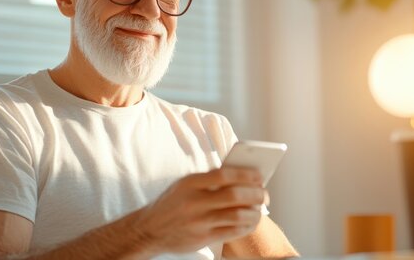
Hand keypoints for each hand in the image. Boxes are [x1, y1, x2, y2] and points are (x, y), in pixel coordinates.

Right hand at [133, 167, 266, 253]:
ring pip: (237, 215)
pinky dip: (246, 226)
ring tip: (259, 209)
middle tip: (264, 194)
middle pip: (235, 195)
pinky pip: (232, 232)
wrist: (148, 229)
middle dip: (255, 194)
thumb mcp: (184, 185)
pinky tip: (250, 222)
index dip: (245, 174)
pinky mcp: (202, 238)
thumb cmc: (172, 203)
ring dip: (254, 212)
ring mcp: (199, 221)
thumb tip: (242, 175)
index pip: (224, 174)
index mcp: (190, 183)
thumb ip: (208, 180)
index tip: (259, 175)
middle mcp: (194, 202)